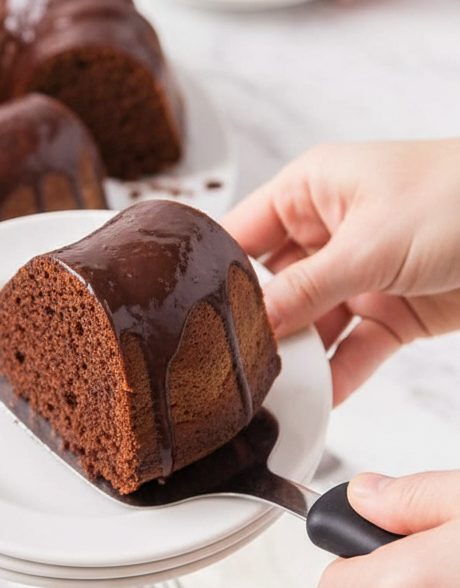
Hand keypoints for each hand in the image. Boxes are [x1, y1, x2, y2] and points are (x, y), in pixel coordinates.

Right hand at [222, 140, 459, 404]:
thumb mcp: (370, 244)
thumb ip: (306, 289)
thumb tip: (253, 323)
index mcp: (311, 190)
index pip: (241, 233)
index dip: (216, 274)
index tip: (193, 319)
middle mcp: (329, 230)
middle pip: (273, 285)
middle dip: (257, 325)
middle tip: (234, 365)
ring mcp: (361, 271)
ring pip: (312, 323)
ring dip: (299, 357)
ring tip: (275, 391)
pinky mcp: (394, 309)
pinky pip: (355, 347)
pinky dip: (341, 373)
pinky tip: (323, 398)